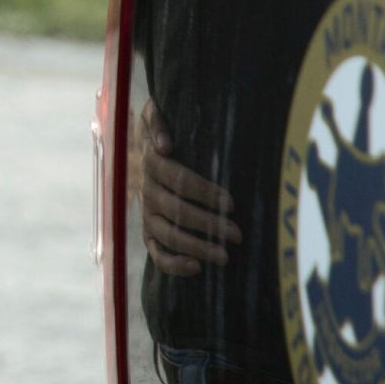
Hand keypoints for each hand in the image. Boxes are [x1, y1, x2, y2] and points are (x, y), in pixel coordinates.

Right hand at [135, 104, 239, 276]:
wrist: (147, 150)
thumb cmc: (166, 133)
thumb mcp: (155, 115)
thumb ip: (156, 120)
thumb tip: (164, 144)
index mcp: (151, 163)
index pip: (177, 179)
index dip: (203, 192)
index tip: (230, 203)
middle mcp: (147, 190)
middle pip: (174, 210)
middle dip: (207, 223)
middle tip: (237, 234)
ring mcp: (147, 213)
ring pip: (166, 234)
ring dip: (195, 246)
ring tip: (224, 257)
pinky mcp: (149, 232)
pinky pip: (155, 253)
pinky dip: (172, 264)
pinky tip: (196, 268)